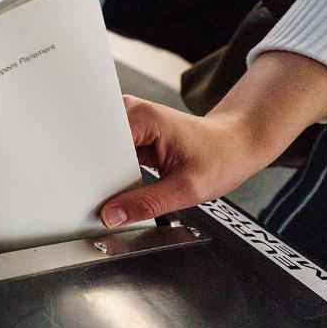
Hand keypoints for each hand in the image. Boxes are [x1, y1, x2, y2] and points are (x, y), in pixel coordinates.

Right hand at [100, 51, 326, 227]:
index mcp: (142, 117)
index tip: (89, 193)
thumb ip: (146, 203)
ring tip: (114, 192)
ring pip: (99, 150)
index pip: (99, 140)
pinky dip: (112, 171)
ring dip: (103, 172)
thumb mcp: (186, 189)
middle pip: (95, 143)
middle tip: (99, 200)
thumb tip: (112, 216)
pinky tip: (120, 185)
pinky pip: (110, 153)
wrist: (237, 144)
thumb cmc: (220, 157)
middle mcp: (131, 111)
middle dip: (94, 172)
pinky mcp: (130, 132)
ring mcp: (129, 120)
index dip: (91, 168)